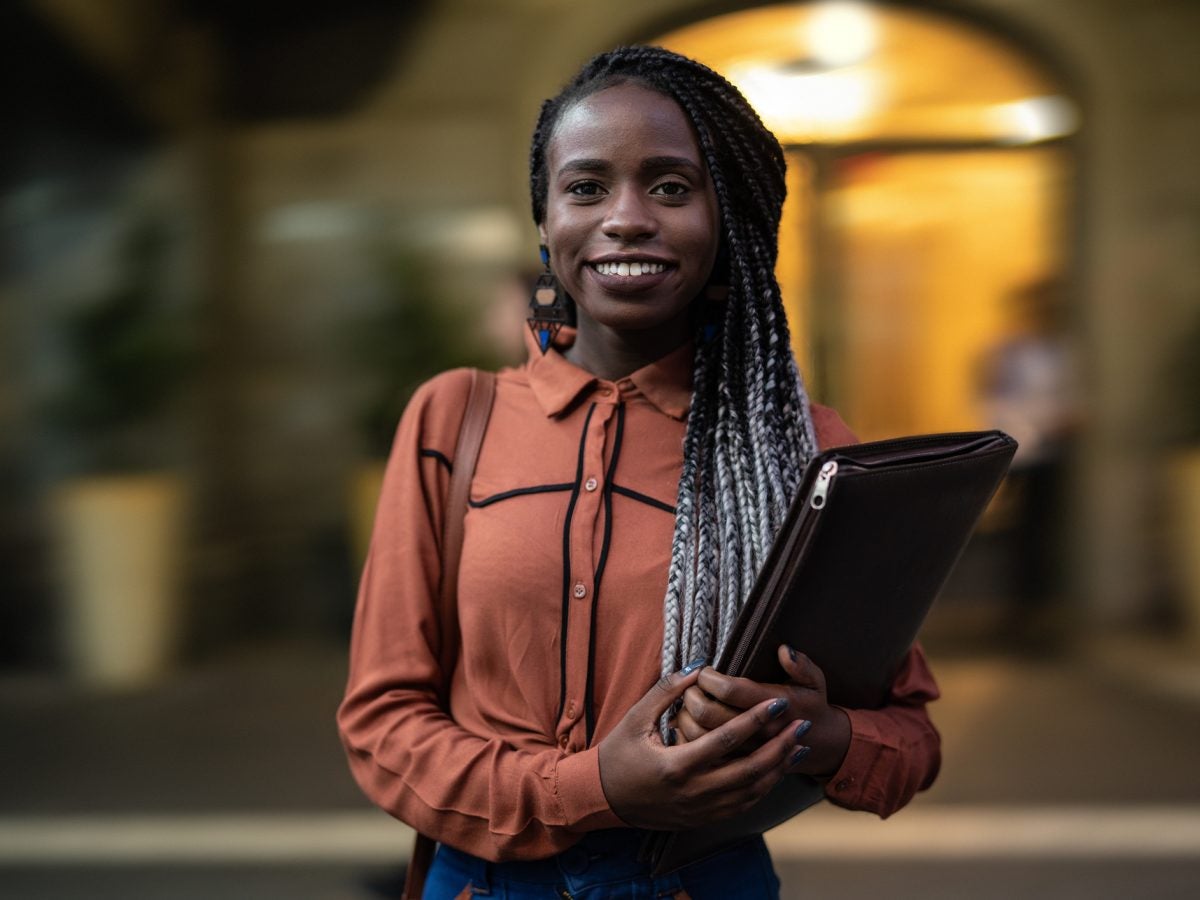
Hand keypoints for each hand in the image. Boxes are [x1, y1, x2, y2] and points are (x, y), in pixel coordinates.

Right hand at [596, 660, 806, 829]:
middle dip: (780, 747)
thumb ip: (667, 691)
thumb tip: (698, 667)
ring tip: (800, 746)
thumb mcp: (636, 718)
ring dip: (779, 768)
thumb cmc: (618, 753)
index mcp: (675, 765)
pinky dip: (765, 787)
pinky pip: (743, 805)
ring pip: (751, 791)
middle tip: (803, 725)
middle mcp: (692, 792)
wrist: (604, 798)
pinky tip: (778, 769)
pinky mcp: (704, 818)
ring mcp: (700, 809)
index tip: (778, 703)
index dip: (754, 720)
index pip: (726, 740)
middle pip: (749, 770)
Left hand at [674, 645, 850, 777]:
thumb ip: (802, 666)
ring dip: (686, 715)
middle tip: (692, 685)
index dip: (710, 677)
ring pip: (699, 735)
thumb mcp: (815, 682)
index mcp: (773, 707)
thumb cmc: (811, 707)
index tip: (706, 671)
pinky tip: (689, 725)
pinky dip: (688, 738)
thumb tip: (784, 650)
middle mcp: (756, 732)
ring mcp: (744, 752)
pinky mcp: (735, 766)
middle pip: (708, 713)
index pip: (730, 690)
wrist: (819, 746)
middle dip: (693, 694)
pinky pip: (701, 755)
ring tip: (689, 702)